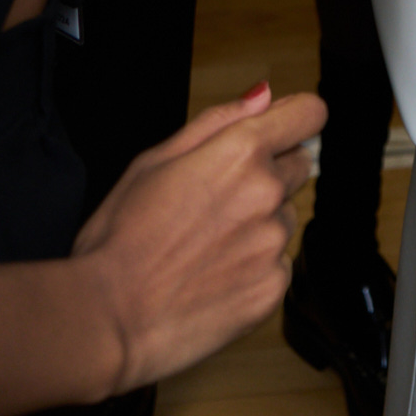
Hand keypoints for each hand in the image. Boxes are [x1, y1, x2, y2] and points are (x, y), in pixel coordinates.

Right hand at [0, 86, 325, 415]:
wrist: (105, 319)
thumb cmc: (119, 238)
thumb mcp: (153, 160)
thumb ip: (217, 122)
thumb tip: (264, 96)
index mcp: (240, 152)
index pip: (309, 114)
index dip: (294, 120)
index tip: (281, 132)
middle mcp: (267, 193)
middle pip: (299, 166)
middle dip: (269, 174)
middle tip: (218, 203)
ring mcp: (273, 244)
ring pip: (284, 219)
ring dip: (260, 225)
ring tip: (207, 248)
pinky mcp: (273, 289)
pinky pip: (278, 265)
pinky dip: (255, 268)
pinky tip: (213, 279)